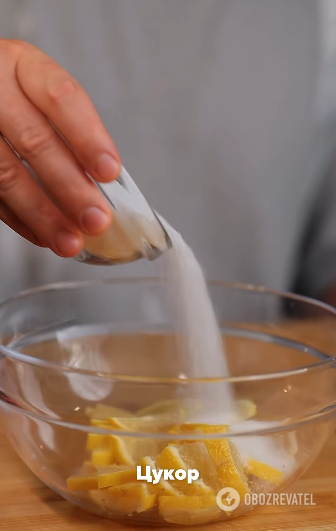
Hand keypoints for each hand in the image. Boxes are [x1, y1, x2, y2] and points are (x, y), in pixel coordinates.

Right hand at [0, 39, 120, 256]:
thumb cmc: (10, 95)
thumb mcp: (35, 90)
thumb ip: (65, 129)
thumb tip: (103, 184)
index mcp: (22, 66)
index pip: (61, 97)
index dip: (88, 136)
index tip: (109, 171)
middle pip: (35, 141)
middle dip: (70, 187)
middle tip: (96, 219)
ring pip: (6, 174)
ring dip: (43, 215)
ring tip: (70, 241)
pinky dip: (18, 220)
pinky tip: (42, 235)